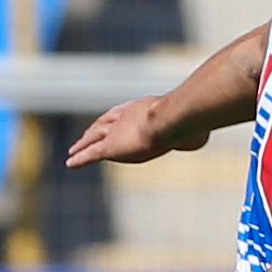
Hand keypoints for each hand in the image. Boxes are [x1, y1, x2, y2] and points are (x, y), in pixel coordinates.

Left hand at [65, 95, 214, 168]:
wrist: (174, 118)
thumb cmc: (188, 121)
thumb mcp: (192, 126)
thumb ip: (191, 132)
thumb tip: (201, 137)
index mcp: (143, 109)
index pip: (124, 113)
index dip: (115, 118)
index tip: (109, 123)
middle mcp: (126, 117)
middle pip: (105, 123)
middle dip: (94, 130)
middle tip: (85, 137)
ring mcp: (116, 132)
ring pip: (93, 139)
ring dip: (82, 145)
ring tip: (72, 151)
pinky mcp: (110, 147)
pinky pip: (90, 153)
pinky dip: (80, 158)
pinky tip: (70, 163)